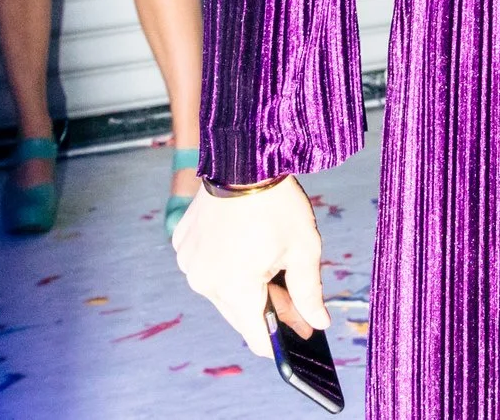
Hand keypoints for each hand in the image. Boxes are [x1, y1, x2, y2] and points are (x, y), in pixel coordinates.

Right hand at [173, 177, 327, 359]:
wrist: (244, 157)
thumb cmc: (278, 204)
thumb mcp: (303, 250)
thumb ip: (309, 293)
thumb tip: (318, 323)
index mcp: (236, 290)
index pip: (256, 337)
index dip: (279, 341)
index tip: (298, 337)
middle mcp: (204, 283)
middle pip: (240, 313)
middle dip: (267, 310)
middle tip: (296, 303)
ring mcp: (189, 263)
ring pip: (221, 290)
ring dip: (244, 286)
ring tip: (271, 268)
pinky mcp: (181, 244)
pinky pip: (204, 266)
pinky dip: (223, 264)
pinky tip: (245, 249)